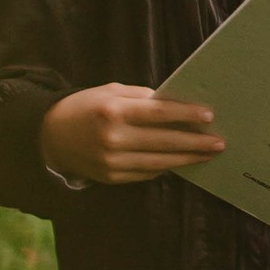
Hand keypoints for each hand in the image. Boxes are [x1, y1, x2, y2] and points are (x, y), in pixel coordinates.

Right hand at [41, 82, 223, 185]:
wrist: (51, 136)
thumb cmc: (85, 107)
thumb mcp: (110, 92)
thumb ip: (142, 97)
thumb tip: (175, 105)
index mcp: (114, 111)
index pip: (158, 114)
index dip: (185, 115)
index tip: (209, 116)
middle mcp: (114, 139)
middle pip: (164, 142)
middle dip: (195, 143)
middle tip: (219, 143)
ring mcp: (112, 162)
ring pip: (160, 163)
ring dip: (187, 159)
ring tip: (208, 155)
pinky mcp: (112, 178)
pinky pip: (146, 173)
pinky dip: (165, 168)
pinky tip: (181, 162)